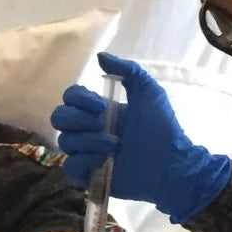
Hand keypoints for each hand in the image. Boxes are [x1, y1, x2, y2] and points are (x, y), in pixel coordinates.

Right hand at [50, 52, 231, 223]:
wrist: (172, 163)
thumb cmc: (162, 127)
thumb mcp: (150, 92)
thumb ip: (128, 70)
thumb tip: (100, 56)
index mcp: (97, 110)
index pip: (70, 97)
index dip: (78, 99)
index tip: (100, 105)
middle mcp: (88, 129)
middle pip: (59, 118)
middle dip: (77, 119)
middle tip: (101, 123)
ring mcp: (86, 152)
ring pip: (65, 142)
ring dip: (89, 141)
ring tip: (115, 145)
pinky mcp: (88, 174)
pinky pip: (70, 166)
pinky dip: (84, 162)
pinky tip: (104, 160)